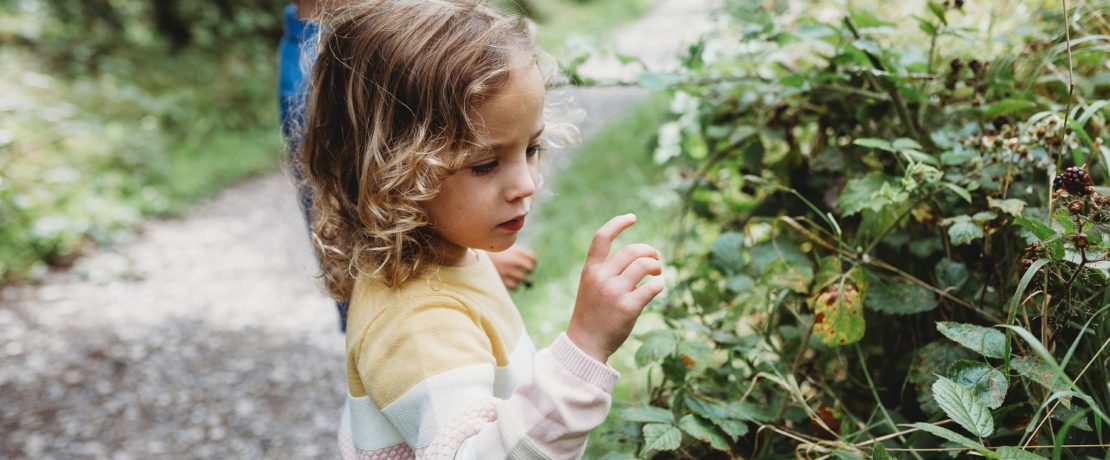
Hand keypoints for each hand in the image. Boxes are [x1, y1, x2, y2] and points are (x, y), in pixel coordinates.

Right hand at [489, 244, 535, 289]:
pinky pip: (514, 286)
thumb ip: (515, 253)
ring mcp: (508, 271)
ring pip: (522, 279)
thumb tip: (528, 264)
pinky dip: (513, 285)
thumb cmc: (488, 253)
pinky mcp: (502, 280)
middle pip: (529, 269)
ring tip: (510, 276)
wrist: (474, 258)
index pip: (531, 258)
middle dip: (526, 271)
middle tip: (520, 272)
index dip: (531, 263)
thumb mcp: (502, 247)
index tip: (527, 265)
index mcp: (515, 251)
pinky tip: (506, 281)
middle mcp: (513, 260)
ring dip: (518, 279)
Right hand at [566, 214, 663, 362]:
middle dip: (649, 251)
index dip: (618, 223)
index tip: (633, 218)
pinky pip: (652, 287)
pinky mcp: (629, 307)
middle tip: (656, 258)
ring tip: (656, 273)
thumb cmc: (592, 313)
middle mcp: (601, 277)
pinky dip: (658, 284)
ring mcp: (615, 292)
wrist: (586, 343)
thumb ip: (608, 269)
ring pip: (644, 265)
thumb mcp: (591, 286)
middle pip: (632, 250)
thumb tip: (642, 256)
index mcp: (590, 270)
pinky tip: (656, 287)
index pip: (602, 237)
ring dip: (655, 266)